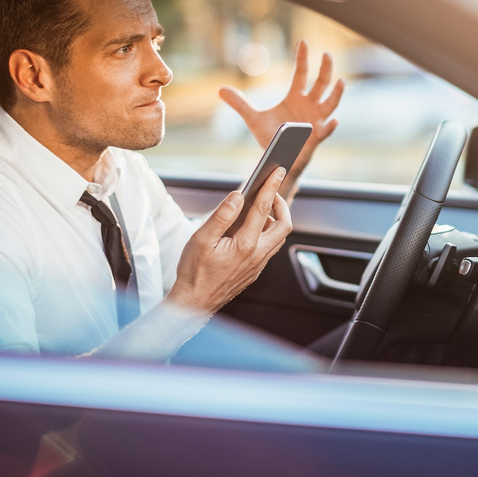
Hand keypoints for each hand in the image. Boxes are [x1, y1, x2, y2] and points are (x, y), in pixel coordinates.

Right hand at [167, 167, 291, 314]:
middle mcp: (257, 255)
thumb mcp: (201, 239)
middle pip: (283, 224)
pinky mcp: (254, 272)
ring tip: (261, 207)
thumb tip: (237, 196)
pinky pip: (270, 248)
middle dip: (281, 204)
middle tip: (270, 192)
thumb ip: (222, 216)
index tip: (277, 171)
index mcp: (245, 244)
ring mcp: (258, 265)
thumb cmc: (194, 273)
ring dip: (275, 219)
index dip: (271, 186)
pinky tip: (253, 228)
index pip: (263, 208)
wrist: (194, 304)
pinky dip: (268, 233)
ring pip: (278, 238)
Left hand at [219, 39, 344, 196]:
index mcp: (295, 97)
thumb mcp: (252, 119)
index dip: (302, 58)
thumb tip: (220, 89)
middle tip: (327, 54)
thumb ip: (240, 103)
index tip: (303, 41)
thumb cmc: (271, 137)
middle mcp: (309, 106)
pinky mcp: (316, 137)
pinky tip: (334, 121)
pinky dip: (330, 126)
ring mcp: (315, 121)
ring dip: (336, 93)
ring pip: (330, 104)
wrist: (277, 159)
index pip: (301, 73)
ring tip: (341, 81)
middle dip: (325, 69)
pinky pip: (326, 131)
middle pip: (320, 83)